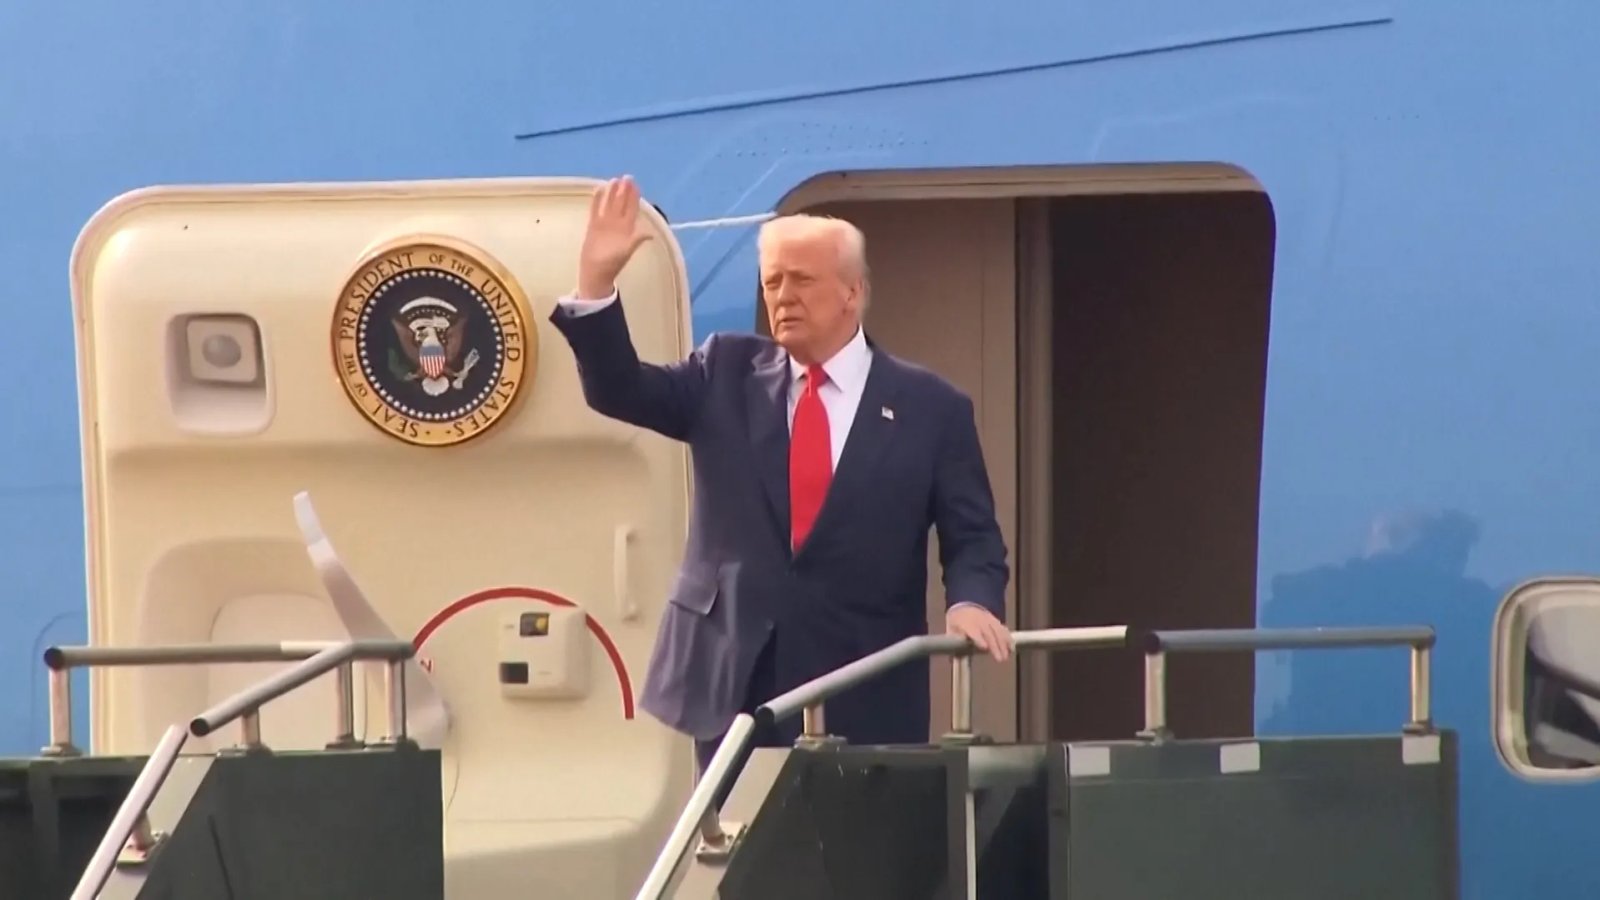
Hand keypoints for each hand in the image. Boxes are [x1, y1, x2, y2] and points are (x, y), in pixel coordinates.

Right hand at [577, 175, 654, 299]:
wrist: (596, 272)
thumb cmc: (613, 263)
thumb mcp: (627, 251)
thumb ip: (636, 240)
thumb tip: (650, 234)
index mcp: (627, 228)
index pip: (632, 208)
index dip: (633, 196)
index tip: (634, 184)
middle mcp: (617, 224)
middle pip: (621, 203)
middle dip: (624, 191)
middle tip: (626, 177)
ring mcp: (605, 224)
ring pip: (609, 204)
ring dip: (612, 193)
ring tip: (614, 180)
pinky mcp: (593, 226)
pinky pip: (596, 210)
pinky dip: (597, 200)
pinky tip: (598, 189)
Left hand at [946, 604, 1011, 661]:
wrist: (965, 605)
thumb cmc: (957, 622)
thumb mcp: (951, 630)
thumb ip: (954, 642)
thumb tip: (956, 655)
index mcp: (966, 622)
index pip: (973, 631)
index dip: (979, 639)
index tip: (985, 647)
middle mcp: (979, 620)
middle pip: (988, 633)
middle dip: (995, 646)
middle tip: (999, 658)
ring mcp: (988, 619)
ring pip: (998, 631)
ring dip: (1003, 644)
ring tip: (1006, 655)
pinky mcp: (995, 621)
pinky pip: (1003, 629)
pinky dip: (1008, 638)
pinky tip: (1011, 647)